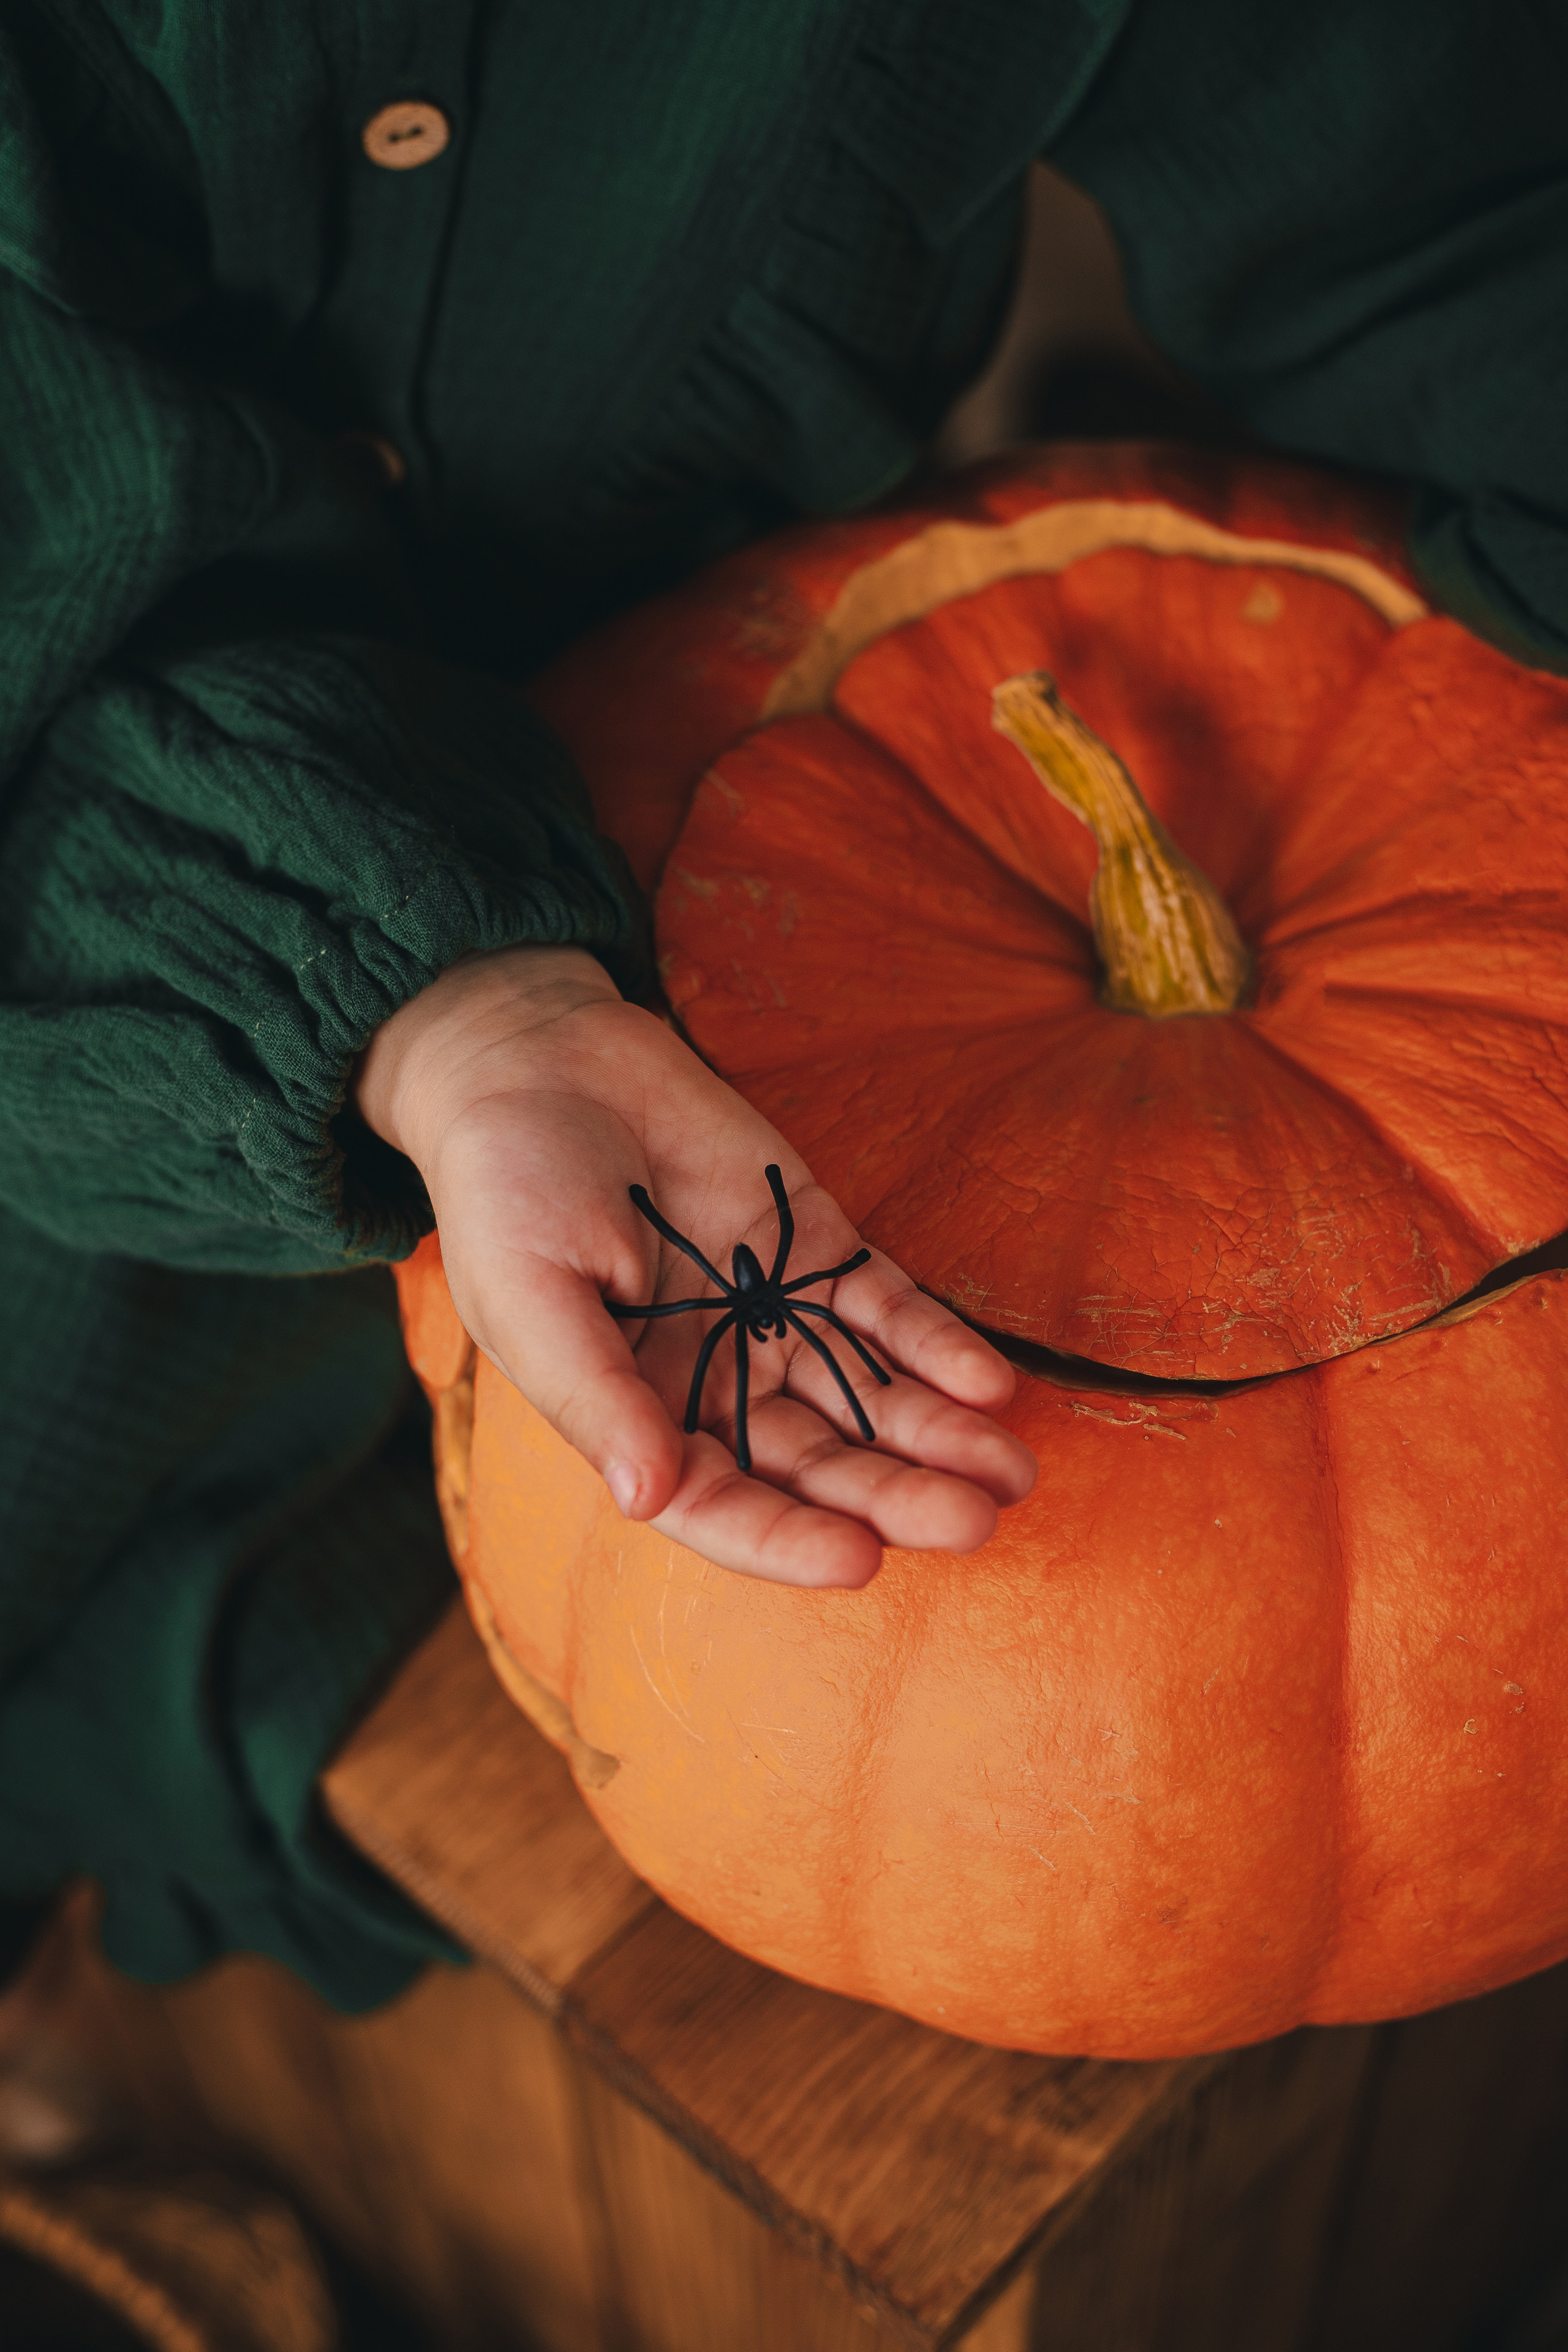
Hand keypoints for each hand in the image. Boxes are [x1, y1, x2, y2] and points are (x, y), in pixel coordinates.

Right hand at [356, 946, 1035, 1586]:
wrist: (538, 1062)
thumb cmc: (504, 1190)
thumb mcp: (528, 1295)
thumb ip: (593, 1395)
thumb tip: (647, 1498)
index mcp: (636, 1417)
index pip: (722, 1503)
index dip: (788, 1540)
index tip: (859, 1560)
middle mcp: (717, 1384)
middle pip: (818, 1461)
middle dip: (894, 1495)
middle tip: (973, 1522)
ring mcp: (775, 1319)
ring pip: (868, 1394)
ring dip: (938, 1434)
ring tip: (1012, 1472)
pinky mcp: (817, 1249)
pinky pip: (887, 1307)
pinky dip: (939, 1343)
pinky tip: (993, 1380)